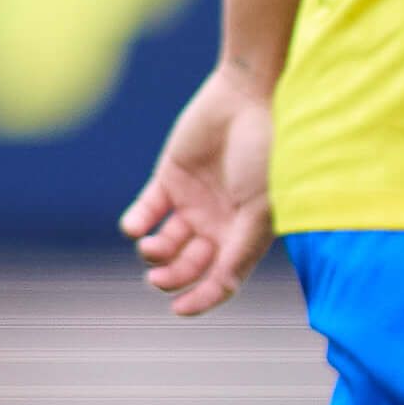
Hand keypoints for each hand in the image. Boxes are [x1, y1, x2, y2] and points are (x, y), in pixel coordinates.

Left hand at [118, 62, 275, 313]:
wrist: (250, 96)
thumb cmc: (267, 151)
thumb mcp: (261, 207)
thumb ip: (241, 249)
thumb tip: (223, 286)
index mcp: (245, 233)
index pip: (222, 279)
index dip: (202, 299)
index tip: (180, 309)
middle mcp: (218, 223)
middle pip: (189, 266)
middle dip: (172, 277)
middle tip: (157, 277)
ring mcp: (193, 202)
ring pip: (164, 244)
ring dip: (153, 253)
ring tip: (150, 244)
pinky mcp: (170, 179)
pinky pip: (146, 211)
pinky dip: (136, 224)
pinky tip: (136, 227)